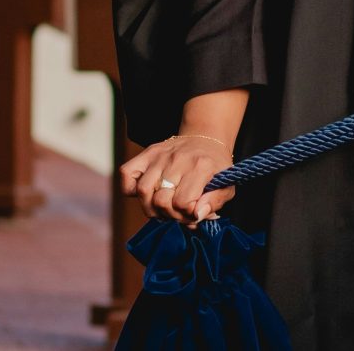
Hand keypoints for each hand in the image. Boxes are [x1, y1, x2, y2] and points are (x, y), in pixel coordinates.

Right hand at [120, 133, 237, 228]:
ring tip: (163, 206)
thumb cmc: (215, 167)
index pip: (182, 203)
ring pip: (143, 192)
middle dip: (170, 215)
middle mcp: (178, 160)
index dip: (187, 215)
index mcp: (201, 167)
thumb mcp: (227, 185)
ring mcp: (160, 155)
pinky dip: (131, 189)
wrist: (205, 138)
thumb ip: (214, 202)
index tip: (194, 212)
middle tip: (178, 212)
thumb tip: (196, 215)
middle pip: (160, 201)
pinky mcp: (148, 153)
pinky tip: (148, 192)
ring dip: (151, 208)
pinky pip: (127, 174)